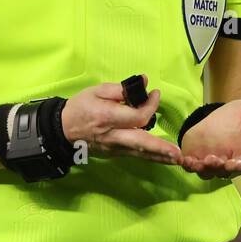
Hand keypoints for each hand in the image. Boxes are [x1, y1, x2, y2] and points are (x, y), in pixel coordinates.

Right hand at [60, 76, 181, 165]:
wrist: (62, 129)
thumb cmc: (80, 106)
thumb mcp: (97, 90)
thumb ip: (122, 88)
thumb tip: (144, 82)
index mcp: (107, 117)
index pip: (136, 116)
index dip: (150, 106)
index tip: (155, 94)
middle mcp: (112, 136)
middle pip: (140, 142)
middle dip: (160, 148)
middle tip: (178, 153)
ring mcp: (113, 148)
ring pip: (140, 153)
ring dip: (159, 157)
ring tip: (177, 159)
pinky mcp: (114, 154)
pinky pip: (135, 154)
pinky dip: (150, 156)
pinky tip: (163, 158)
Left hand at [179, 99, 240, 178]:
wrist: (225, 118)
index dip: (236, 165)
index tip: (232, 164)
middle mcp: (226, 160)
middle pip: (221, 170)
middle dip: (216, 166)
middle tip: (212, 159)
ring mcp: (210, 160)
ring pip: (205, 171)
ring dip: (200, 168)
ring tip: (193, 162)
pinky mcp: (195, 155)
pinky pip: (190, 164)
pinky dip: (185, 164)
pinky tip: (181, 158)